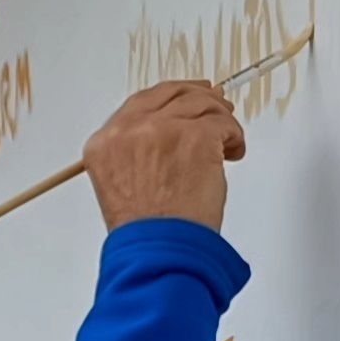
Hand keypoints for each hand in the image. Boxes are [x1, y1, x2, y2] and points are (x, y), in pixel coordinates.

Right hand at [83, 80, 246, 231]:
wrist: (158, 247)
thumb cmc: (144, 228)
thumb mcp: (119, 182)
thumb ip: (135, 150)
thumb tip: (170, 131)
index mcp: (105, 142)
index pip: (141, 102)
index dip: (170, 97)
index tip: (186, 97)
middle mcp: (129, 130)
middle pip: (173, 94)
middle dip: (200, 97)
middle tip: (218, 106)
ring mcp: (163, 129)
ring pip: (203, 105)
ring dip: (221, 120)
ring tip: (227, 141)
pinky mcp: (197, 136)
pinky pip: (224, 124)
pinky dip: (234, 138)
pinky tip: (233, 153)